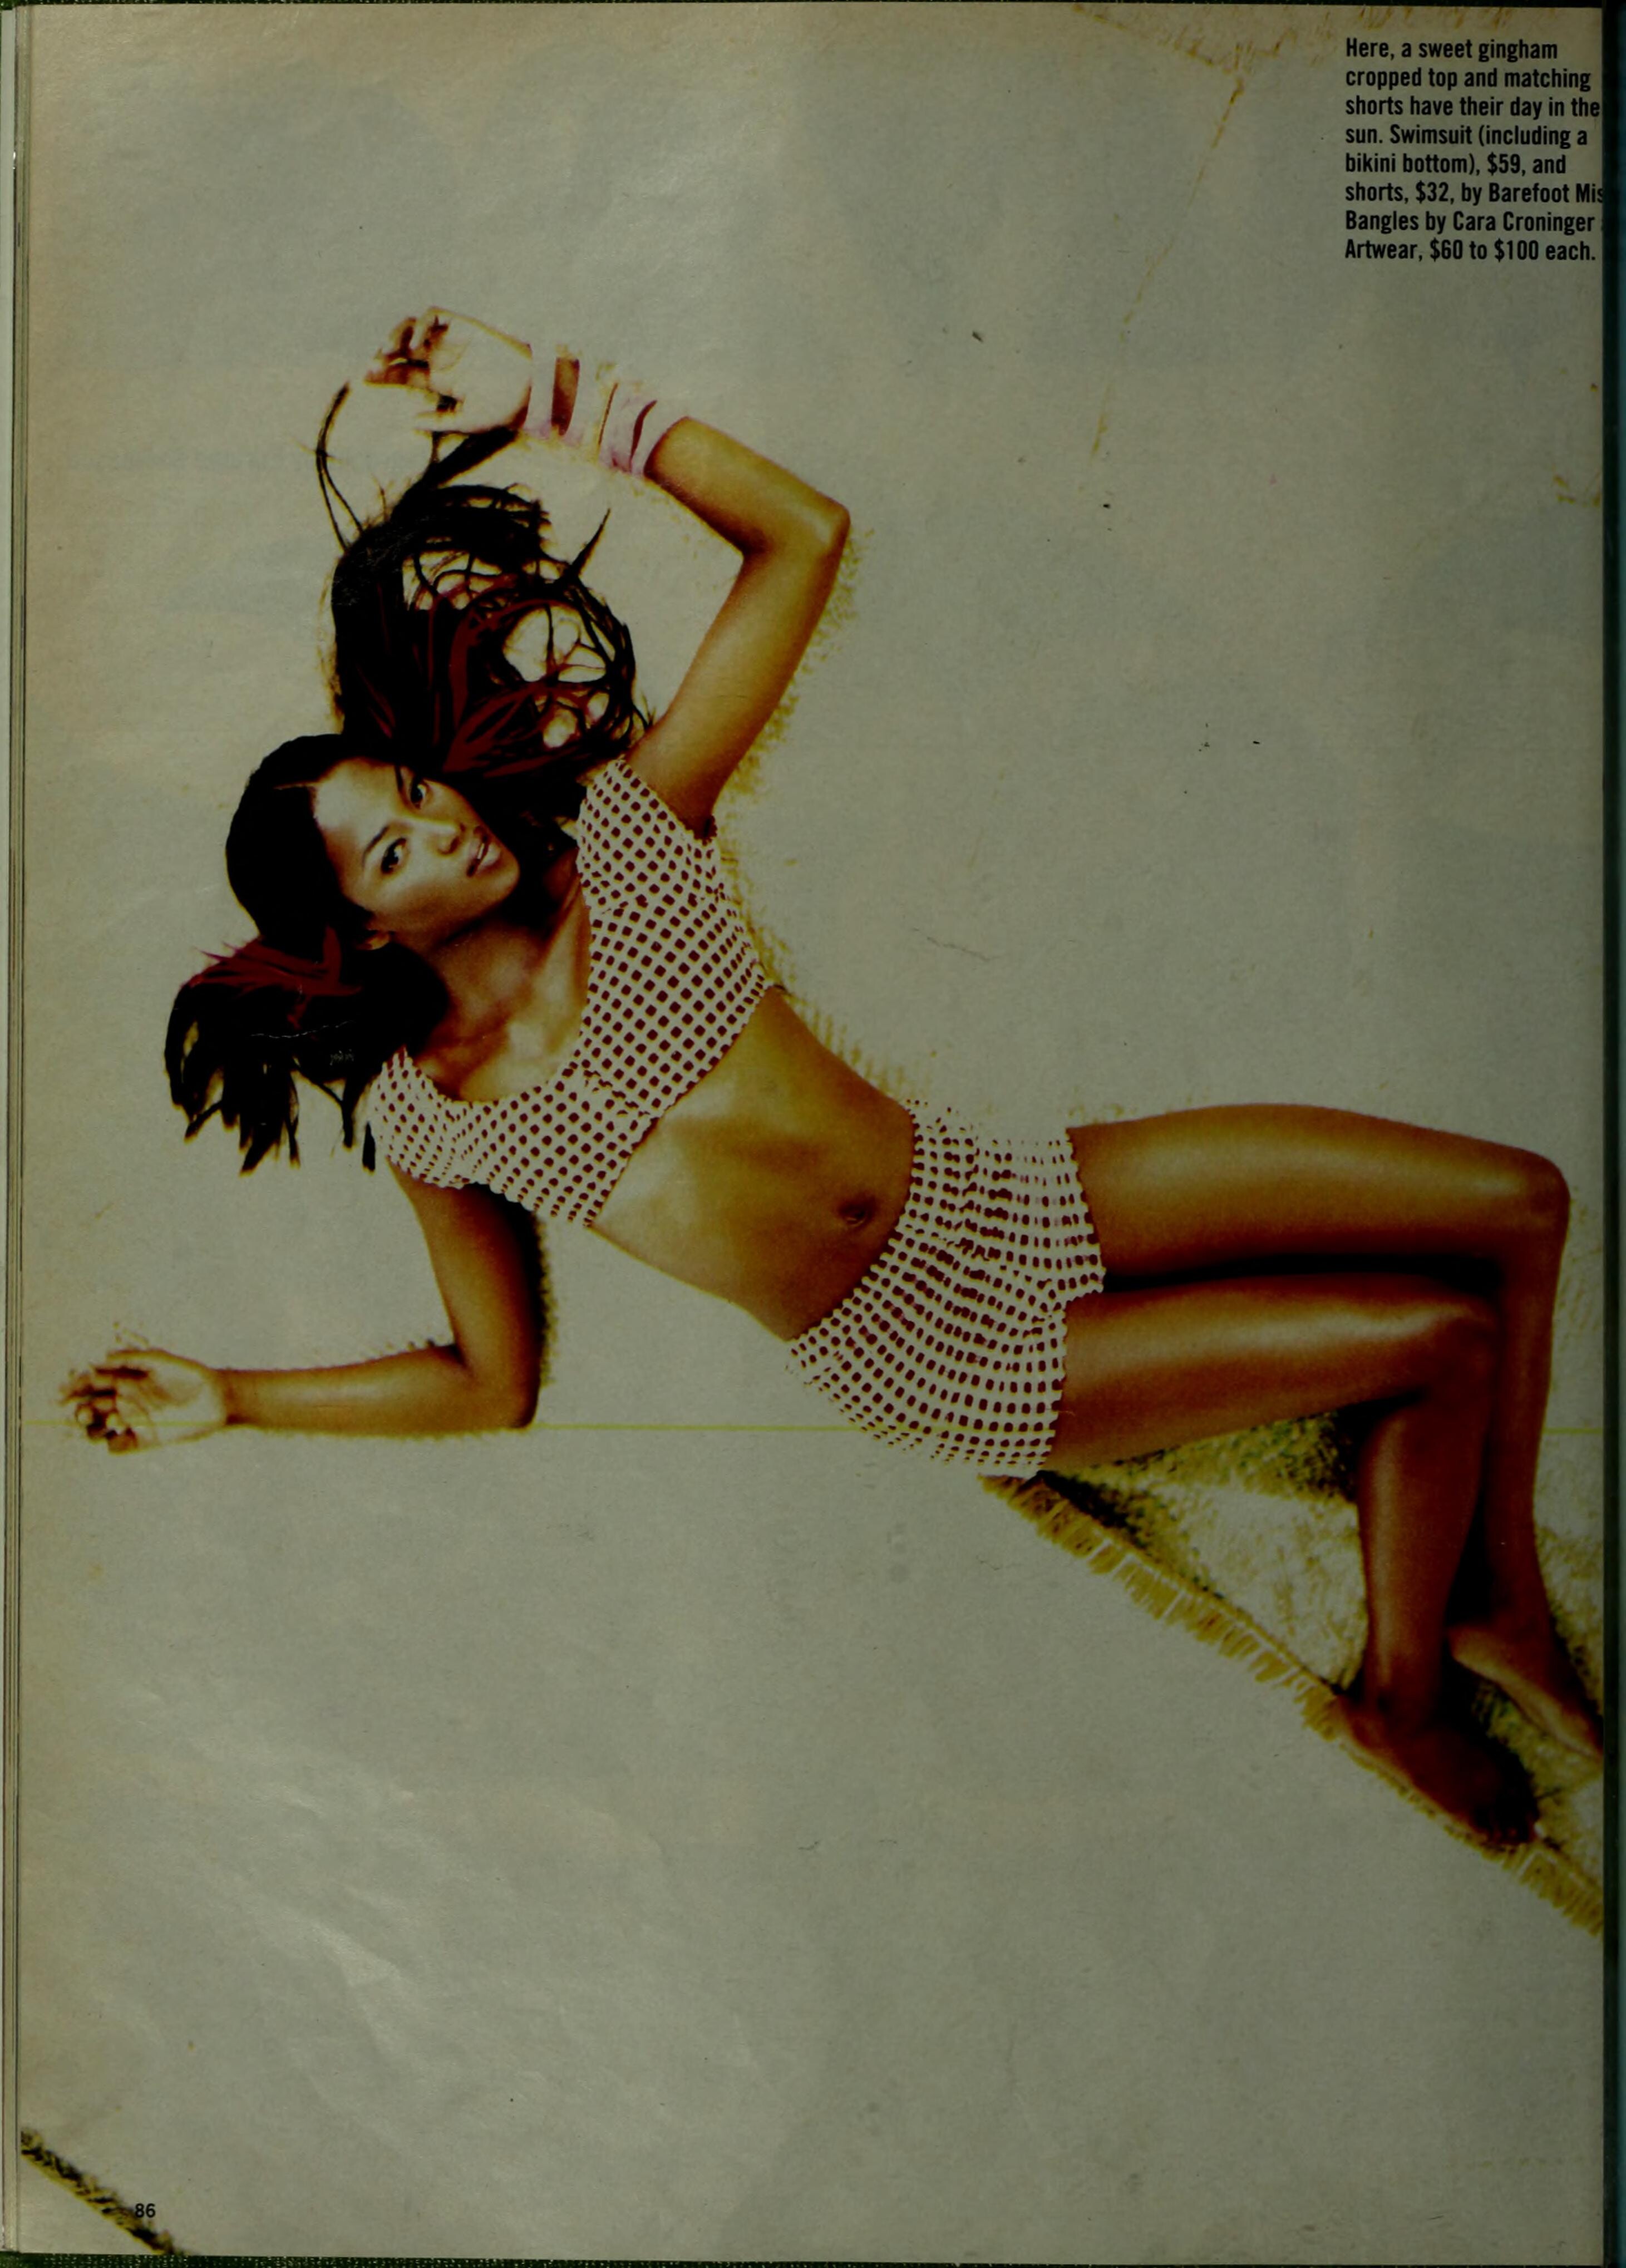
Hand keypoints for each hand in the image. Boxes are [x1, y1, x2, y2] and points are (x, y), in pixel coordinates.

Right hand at [62, 1348, 229, 1453]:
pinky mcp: (145, 1439)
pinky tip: (120, 1435)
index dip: (74, 1388)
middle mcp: (124, 1402)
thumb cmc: (190, 1374)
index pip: (91, 1386)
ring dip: (91, 1429)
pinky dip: (113, 1445)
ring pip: (98, 1430)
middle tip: (80, 1412)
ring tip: (101, 1422)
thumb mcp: (161, 1360)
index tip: (63, 1392)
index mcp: (124, 1381)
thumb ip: (132, 1357)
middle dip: (78, 1411)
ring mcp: (133, 1422)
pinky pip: (119, 1447)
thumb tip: (99, 1358)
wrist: (217, 1398)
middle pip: (89, 1409)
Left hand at [365, 307, 534, 437]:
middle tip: (373, 366)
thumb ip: (439, 422)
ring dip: (396, 335)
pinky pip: (434, 315)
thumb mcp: (467, 422)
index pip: (403, 373)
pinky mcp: (463, 325)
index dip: (383, 374)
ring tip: (388, 351)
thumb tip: (409, 420)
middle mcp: (440, 357)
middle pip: (401, 349)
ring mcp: (450, 340)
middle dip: (383, 355)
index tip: (365, 378)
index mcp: (439, 380)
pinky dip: (421, 325)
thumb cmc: (503, 410)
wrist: (530, 391)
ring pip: (412, 327)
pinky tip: (417, 344)